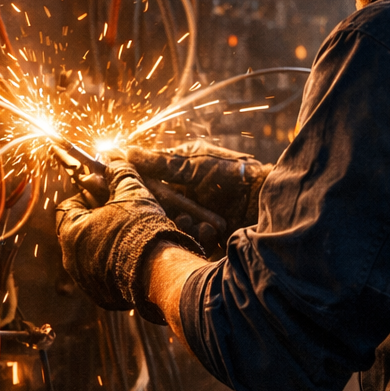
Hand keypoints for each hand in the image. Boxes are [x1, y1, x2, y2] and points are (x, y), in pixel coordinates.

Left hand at [56, 160, 201, 322]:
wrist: (161, 273)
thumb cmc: (142, 230)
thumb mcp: (132, 192)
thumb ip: (119, 172)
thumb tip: (113, 158)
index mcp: (71, 231)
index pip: (66, 206)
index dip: (85, 195)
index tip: (102, 193)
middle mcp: (71, 259)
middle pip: (77, 230)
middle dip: (96, 219)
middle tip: (119, 213)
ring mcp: (85, 280)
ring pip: (89, 253)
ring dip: (105, 241)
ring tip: (130, 234)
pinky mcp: (102, 295)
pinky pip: (102, 273)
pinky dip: (113, 263)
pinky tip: (134, 255)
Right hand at [125, 141, 267, 230]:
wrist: (266, 201)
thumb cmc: (233, 176)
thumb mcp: (196, 166)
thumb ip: (162, 163)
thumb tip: (128, 152)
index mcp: (179, 169)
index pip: (148, 178)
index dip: (136, 185)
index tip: (124, 190)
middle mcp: (183, 191)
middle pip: (158, 204)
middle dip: (164, 210)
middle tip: (174, 213)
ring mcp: (193, 213)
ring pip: (171, 224)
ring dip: (184, 224)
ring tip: (200, 223)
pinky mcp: (203, 233)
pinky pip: (188, 238)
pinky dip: (199, 235)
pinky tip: (214, 230)